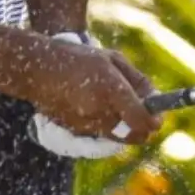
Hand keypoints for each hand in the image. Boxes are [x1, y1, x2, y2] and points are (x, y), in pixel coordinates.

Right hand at [26, 37, 163, 143]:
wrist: (37, 69)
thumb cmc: (77, 58)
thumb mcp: (112, 59)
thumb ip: (137, 80)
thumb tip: (156, 98)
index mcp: (111, 89)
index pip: (142, 120)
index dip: (154, 122)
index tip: (158, 118)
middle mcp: (99, 110)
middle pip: (133, 135)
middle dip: (143, 129)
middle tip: (144, 117)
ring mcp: (85, 123)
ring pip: (117, 136)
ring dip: (123, 126)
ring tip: (113, 103)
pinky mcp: (75, 130)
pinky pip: (100, 134)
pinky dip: (105, 125)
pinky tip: (94, 105)